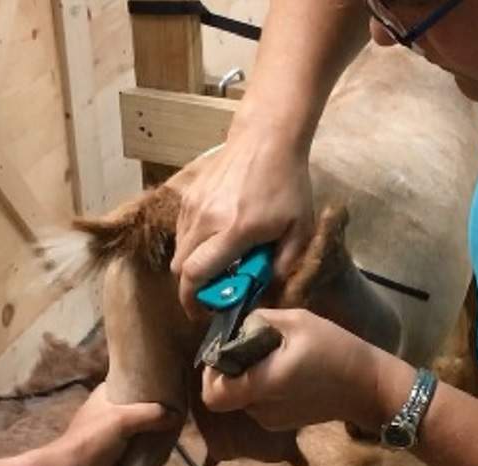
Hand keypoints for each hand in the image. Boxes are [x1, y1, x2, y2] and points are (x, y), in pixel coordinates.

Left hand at [41, 384, 178, 465]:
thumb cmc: (92, 442)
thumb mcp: (122, 419)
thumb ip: (151, 414)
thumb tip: (176, 415)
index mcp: (104, 400)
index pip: (128, 385)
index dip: (146, 386)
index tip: (167, 390)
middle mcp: (108, 420)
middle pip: (140, 418)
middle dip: (155, 428)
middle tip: (169, 431)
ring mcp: (110, 445)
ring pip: (140, 446)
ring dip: (150, 457)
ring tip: (159, 461)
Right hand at [171, 126, 314, 316]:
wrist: (266, 138)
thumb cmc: (288, 184)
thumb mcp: (299, 228)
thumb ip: (284, 265)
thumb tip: (266, 293)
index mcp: (235, 230)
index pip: (197, 274)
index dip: (195, 302)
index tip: (205, 315)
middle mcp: (207, 219)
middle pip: (180, 269)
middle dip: (191, 291)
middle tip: (211, 297)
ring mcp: (194, 206)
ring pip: (178, 252)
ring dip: (191, 268)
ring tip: (216, 269)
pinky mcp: (188, 197)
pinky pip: (181, 233)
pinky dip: (191, 247)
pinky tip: (214, 244)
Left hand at [200, 308, 390, 430]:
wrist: (368, 386)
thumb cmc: (335, 349)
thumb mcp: (297, 321)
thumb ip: (259, 320)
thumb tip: (237, 324)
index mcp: (262, 385)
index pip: (212, 395)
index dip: (210, 374)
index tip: (225, 353)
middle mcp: (261, 410)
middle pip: (227, 394)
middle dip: (233, 370)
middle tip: (254, 347)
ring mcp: (271, 420)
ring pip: (242, 397)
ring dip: (250, 377)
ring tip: (277, 356)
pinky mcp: (283, 423)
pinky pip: (259, 403)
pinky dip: (264, 387)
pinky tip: (287, 371)